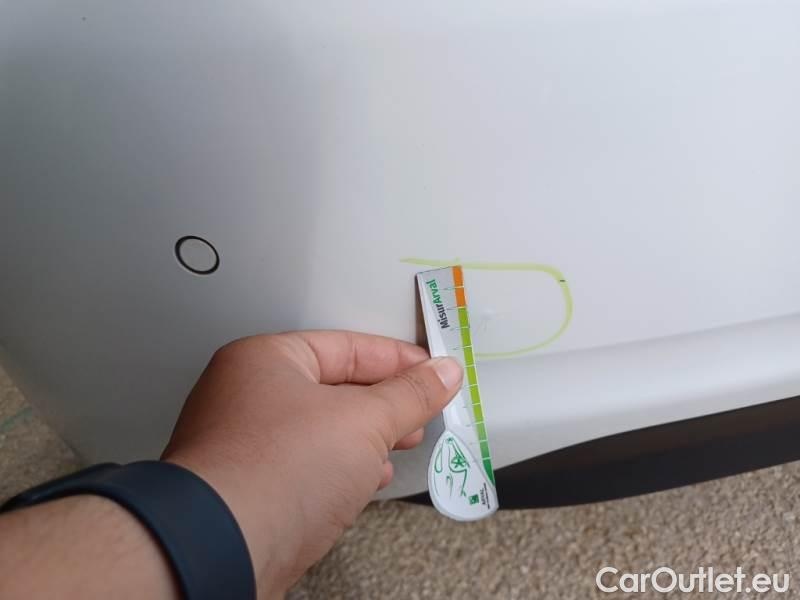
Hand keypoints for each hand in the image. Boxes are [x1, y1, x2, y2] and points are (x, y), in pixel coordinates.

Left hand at [162, 331, 461, 597]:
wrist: (222, 549)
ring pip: (321, 428)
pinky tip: (366, 479)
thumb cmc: (280, 470)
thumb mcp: (363, 421)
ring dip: (366, 437)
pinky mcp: (249, 485)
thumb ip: (409, 395)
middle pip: (333, 387)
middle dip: (385, 402)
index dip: (397, 359)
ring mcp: (244, 442)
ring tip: (402, 443)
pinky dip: (341, 467)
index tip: (433, 371)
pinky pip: (305, 463)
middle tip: (423, 410)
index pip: (346, 346)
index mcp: (266, 359)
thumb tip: (444, 372)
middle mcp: (247, 394)